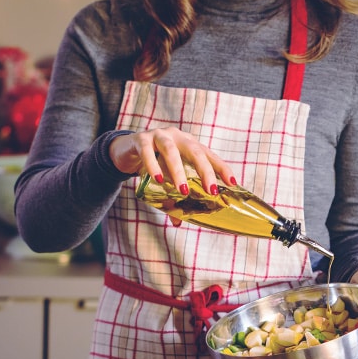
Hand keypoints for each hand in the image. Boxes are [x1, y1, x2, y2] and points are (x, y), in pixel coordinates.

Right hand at [110, 127, 236, 224]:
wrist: (125, 150)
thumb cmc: (152, 164)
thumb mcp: (165, 179)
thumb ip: (172, 197)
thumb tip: (178, 222)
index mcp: (188, 144)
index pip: (209, 155)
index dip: (222, 168)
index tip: (233, 183)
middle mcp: (177, 137)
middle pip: (195, 152)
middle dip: (205, 171)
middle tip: (211, 191)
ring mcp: (158, 136)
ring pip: (171, 151)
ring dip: (178, 171)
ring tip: (183, 190)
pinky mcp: (140, 139)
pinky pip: (147, 152)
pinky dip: (153, 165)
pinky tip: (158, 179)